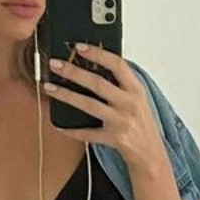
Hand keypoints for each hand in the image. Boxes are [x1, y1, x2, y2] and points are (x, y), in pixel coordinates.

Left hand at [44, 43, 165, 173]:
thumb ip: (121, 83)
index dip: (98, 54)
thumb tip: (95, 63)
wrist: (150, 152)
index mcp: (136, 90)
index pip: (117, 65)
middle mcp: (128, 104)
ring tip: (49, 87)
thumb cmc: (141, 122)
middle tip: (55, 64)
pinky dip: (73, 131)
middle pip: (98, 83)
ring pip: (89, 105)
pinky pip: (88, 133)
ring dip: (66, 95)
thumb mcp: (137, 98)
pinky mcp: (113, 138)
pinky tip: (59, 126)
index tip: (80, 47)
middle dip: (73, 72)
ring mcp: (120, 121)